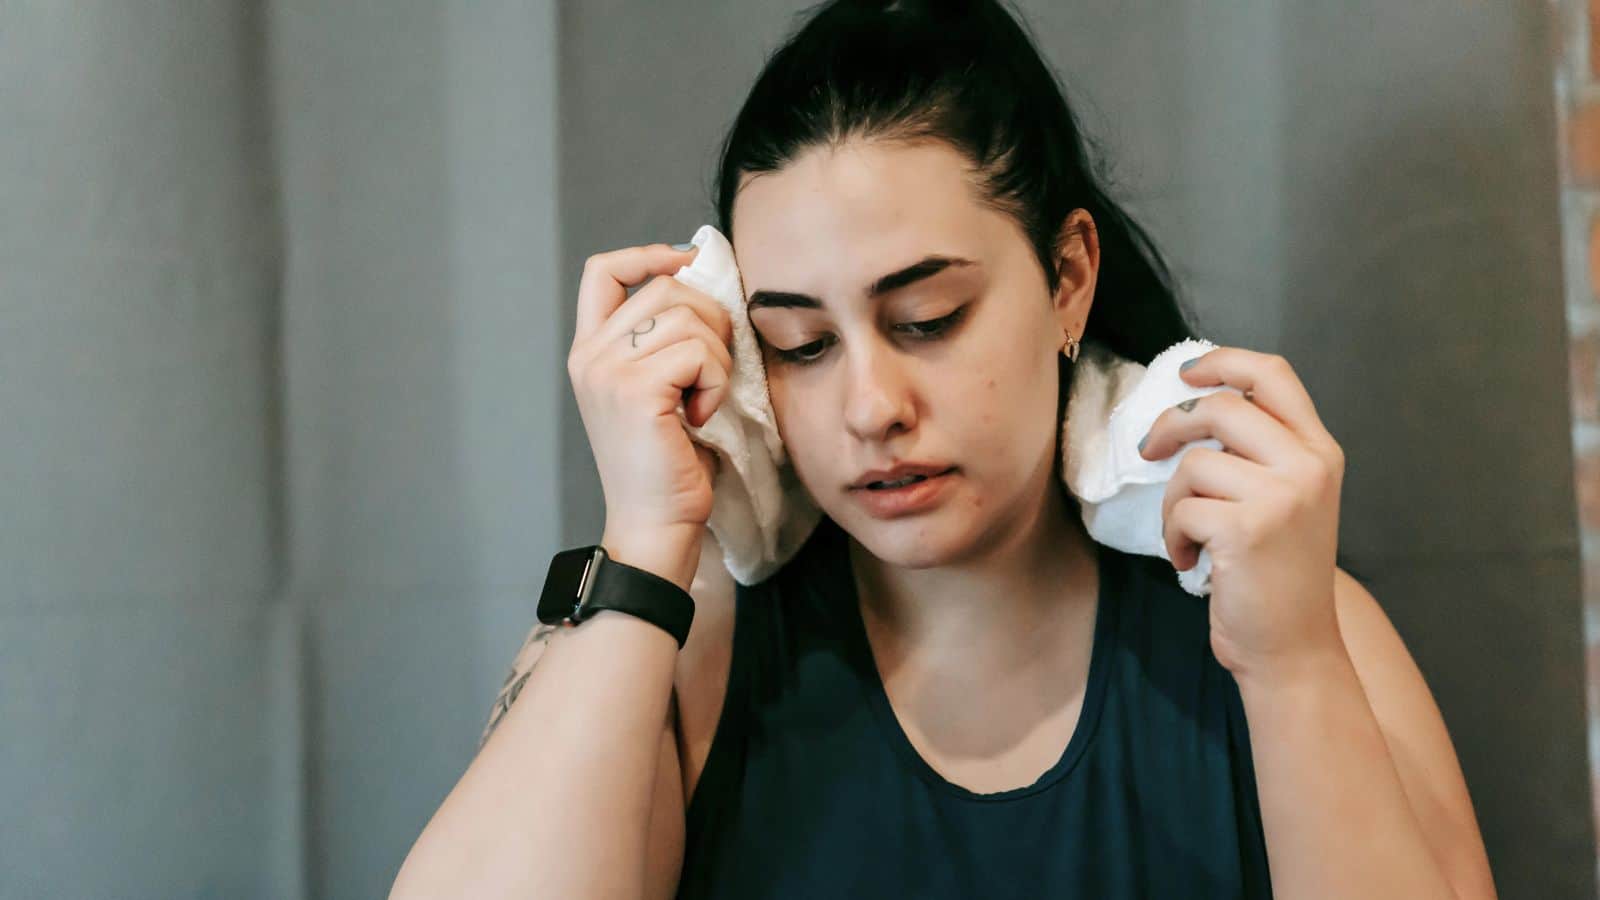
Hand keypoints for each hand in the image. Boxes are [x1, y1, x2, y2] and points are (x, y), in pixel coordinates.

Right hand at [568, 243, 731, 540]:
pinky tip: (701, 416)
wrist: (654, 523)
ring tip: (704, 400)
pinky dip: (717, 381)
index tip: (689, 262)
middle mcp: (590, 356)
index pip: (603, 271)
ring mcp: (608, 372)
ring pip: (689, 318)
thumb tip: (704, 283)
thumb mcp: (657, 390)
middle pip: (664, 287)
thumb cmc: (667, 463)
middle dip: (709, 318)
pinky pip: (700, 353)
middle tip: (713, 369)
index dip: (648, 254)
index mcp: (589, 351)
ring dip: (717, 358)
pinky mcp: (635, 391)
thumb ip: (662, 340)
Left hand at [1136, 346, 1345, 680]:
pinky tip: (1193, 562)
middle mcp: (1308, 465)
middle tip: (1150, 451)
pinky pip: (1183, 509)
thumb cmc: (1276, 575)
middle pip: (1221, 406)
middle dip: (1171, 426)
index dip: (1223, 361)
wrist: (1293, 648)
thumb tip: (1192, 406)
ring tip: (1190, 536)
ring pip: (1194, 464)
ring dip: (1174, 503)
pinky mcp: (1247, 527)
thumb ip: (1258, 451)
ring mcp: (1282, 496)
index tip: (1185, 373)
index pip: (1273, 375)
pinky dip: (1174, 537)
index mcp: (1319, 450)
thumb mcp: (1286, 499)